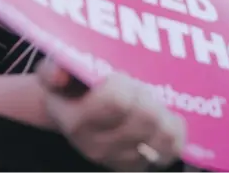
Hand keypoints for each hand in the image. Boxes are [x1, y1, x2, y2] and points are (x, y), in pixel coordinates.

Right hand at [36, 59, 185, 170]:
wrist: (69, 108)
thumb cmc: (69, 82)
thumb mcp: (56, 66)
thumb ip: (54, 67)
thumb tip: (58, 74)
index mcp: (77, 119)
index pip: (115, 102)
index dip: (125, 83)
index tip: (119, 74)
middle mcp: (98, 145)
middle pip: (146, 118)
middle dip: (148, 94)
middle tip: (139, 83)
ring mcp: (119, 158)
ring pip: (163, 138)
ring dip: (165, 114)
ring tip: (154, 100)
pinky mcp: (136, 164)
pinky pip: (169, 150)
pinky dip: (174, 131)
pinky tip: (165, 115)